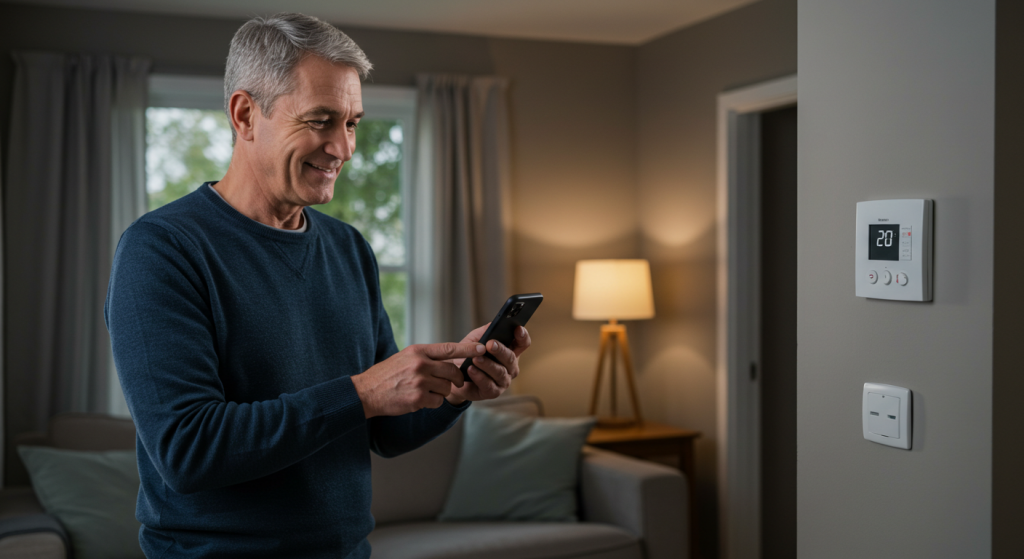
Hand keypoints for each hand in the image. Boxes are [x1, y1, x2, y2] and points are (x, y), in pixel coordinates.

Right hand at [352, 342, 484, 416]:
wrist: (366, 392)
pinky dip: (432, 403)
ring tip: (425, 391)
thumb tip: (449, 360)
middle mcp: (420, 364)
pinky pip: (438, 401)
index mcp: (418, 351)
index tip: (483, 348)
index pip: (449, 348)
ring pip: (447, 388)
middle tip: (453, 382)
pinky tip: (418, 400)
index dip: (468, 349)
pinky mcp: (418, 398)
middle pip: (453, 371)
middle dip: (456, 379)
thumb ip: (426, 357)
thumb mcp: (405, 357)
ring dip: (441, 392)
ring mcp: (420, 381)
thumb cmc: (387, 375)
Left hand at [447, 324, 531, 404]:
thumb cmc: (467, 356)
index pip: (522, 343)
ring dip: (488, 364)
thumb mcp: (474, 340)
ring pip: (500, 372)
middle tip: (490, 344)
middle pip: (510, 358)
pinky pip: (488, 385)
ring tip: (476, 359)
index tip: (517, 329)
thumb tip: (493, 324)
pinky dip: (479, 377)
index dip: (522, 336)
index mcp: (510, 352)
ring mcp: (503, 381)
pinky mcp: (493, 392)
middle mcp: (510, 367)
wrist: (454, 376)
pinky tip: (471, 370)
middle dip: (500, 350)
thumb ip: (484, 332)